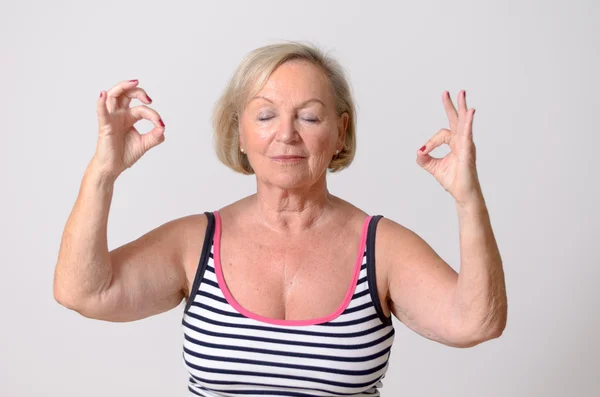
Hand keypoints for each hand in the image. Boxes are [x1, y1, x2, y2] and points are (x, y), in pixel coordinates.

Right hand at [93, 79, 165, 179]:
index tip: (160, 125)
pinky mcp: (105, 125)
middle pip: (125, 94)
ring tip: (134, 83)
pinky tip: (103, 94)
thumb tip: (163, 128)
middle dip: (138, 91)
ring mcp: (111, 118)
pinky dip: (101, 102)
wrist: (113, 168)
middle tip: (149, 99)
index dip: (153, 114)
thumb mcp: (145, 143)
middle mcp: (119, 115)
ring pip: (113, 96)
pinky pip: (101, 112)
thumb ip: (155, 136)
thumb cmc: (124, 154)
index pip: (141, 109)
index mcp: (128, 118)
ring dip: (123, 87)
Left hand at [416, 90, 481, 204]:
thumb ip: (424, 159)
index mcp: (455, 144)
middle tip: (448, 92)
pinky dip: (468, 123)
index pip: (442, 133)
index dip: (431, 142)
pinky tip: (470, 113)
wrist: (462, 193)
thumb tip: (418, 151)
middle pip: (457, 119)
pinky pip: (468, 134)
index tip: (424, 151)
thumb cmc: (453, 180)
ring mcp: (467, 145)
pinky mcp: (468, 151)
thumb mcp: (433, 167)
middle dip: (452, 105)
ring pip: (464, 123)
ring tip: (462, 94)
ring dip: (462, 108)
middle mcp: (462, 142)